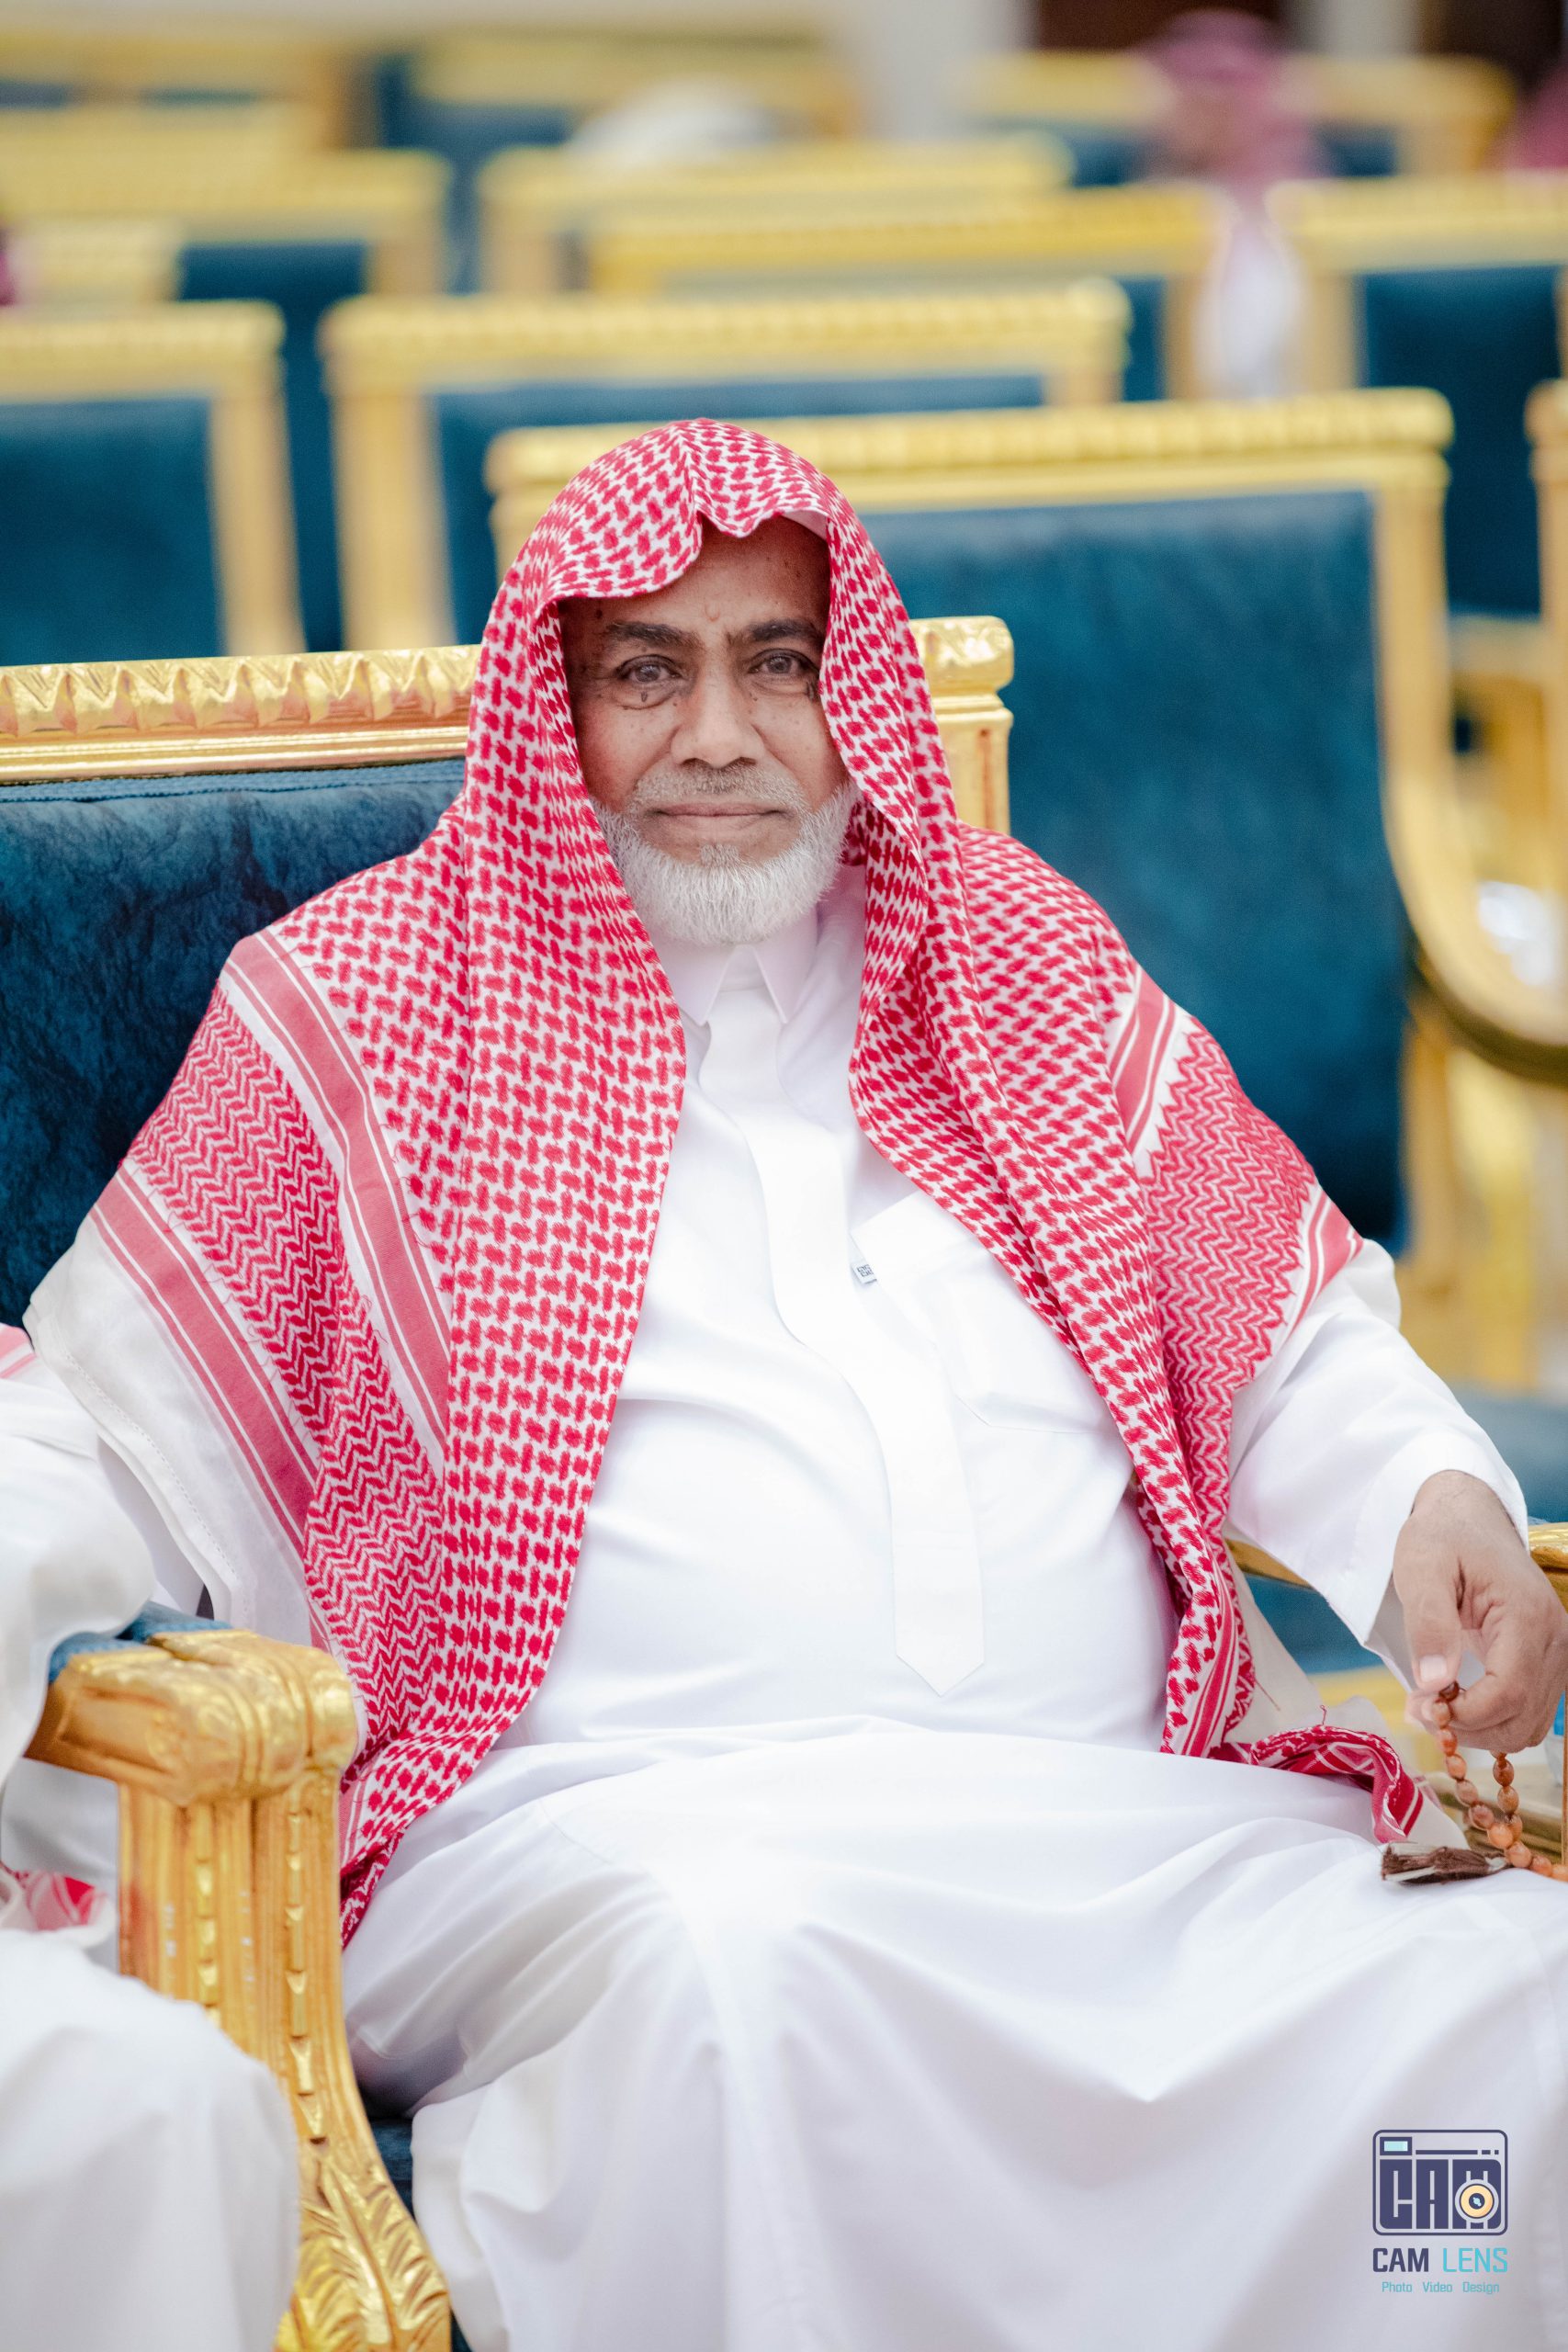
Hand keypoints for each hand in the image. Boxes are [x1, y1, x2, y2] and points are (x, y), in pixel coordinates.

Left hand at [1395, 1470, 1567, 1750]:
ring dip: (1483, 1729)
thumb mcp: (1421, 1567)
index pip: (1509, 1692)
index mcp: (1526, 1614)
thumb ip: (1428, 1623)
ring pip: (1530, 1723)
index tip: (1421, 1708)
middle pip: (1523, 1718)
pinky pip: (1531, 1710)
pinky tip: (1460, 1701)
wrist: (1467, 1516)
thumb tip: (1435, 1683)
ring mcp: (1556, 1651)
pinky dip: (1496, 1719)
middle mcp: (1554, 1638)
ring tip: (1436, 1705)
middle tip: (1421, 1710)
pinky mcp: (1546, 1659)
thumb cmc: (1442, 1536)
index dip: (1466, 1715)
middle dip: (1470, 1728)